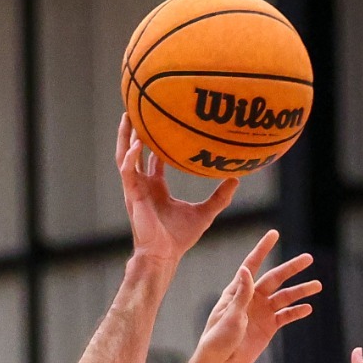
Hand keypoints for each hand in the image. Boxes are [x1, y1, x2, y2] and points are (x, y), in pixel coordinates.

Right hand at [118, 116, 237, 267]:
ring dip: (125, 136)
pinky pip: (127, 171)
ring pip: (124, 156)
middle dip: (134, 130)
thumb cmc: (180, 238)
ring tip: (128, 115)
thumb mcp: (205, 212)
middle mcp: (143, 185)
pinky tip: (137, 143)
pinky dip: (130, 156)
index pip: (154, 158)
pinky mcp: (132, 195)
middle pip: (134, 151)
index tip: (160, 122)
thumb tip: (237, 178)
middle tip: (137, 107)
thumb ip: (220, 195)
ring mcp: (135, 189)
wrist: (165, 255)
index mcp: (156, 187)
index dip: (156, 141)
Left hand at [189, 231, 320, 362]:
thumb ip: (241, 294)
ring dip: (300, 291)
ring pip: (285, 297)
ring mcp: (261, 312)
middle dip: (292, 268)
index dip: (263, 249)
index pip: (252, 265)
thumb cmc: (218, 340)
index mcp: (237, 291)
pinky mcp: (268, 327)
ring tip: (317, 285)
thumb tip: (247, 268)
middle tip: (309, 258)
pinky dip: (297, 312)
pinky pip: (286, 316)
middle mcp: (251, 298)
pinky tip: (309, 308)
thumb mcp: (230, 315)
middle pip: (275, 279)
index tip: (274, 234)